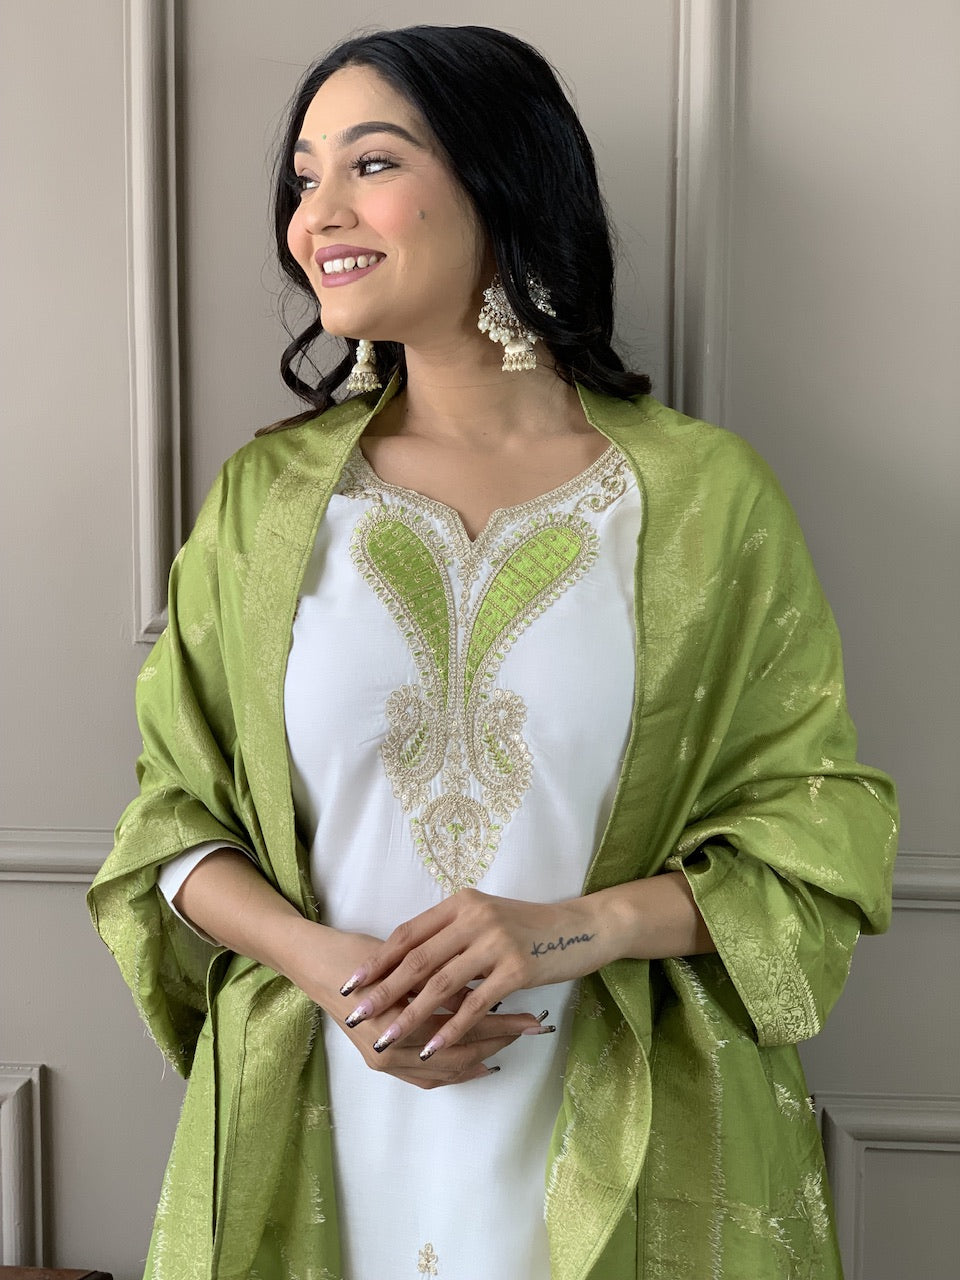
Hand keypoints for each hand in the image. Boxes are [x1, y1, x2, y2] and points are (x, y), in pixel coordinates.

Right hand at [284, 920, 543, 1088]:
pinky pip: (428, 1079)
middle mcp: (391, 1053)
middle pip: (459, 1055)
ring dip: (480, 1056)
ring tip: (511, 1042)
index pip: (462, 1029)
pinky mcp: (383, 1065)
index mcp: (397, 1023)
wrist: (315, 966)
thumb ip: (442, 982)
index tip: (531, 1016)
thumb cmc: (358, 955)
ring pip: (446, 1071)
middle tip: (531, 1030)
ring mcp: (386, 1063)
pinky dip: (455, 1071)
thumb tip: (490, 988)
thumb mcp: (404, 964)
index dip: (500, 1023)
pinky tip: (477, 1060)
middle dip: (498, 1042)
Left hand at [336, 889, 607, 1060]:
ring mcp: (495, 942)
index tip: (352, 983)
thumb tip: (409, 967)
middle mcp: (474, 917)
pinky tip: (432, 1047)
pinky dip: (450, 1028)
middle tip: (355, 1014)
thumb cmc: (529, 927)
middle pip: (417, 959)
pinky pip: (475, 1004)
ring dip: (410, 1016)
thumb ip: (451, 935)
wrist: (583, 927)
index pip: (408, 934)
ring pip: (441, 985)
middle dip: (382, 990)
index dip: (378, 960)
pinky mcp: (516, 968)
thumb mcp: (486, 919)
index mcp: (461, 903)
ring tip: (385, 1038)